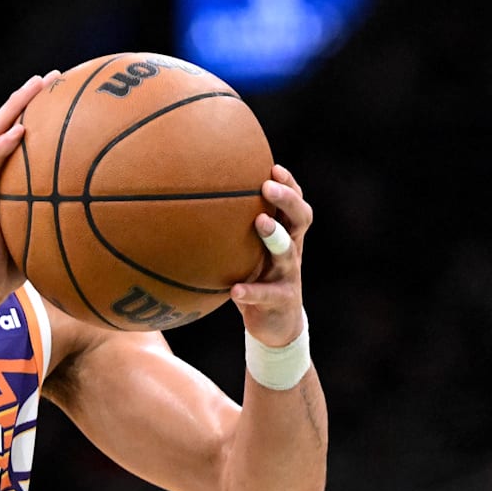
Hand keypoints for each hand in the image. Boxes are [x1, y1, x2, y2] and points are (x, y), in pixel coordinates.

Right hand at [0, 71, 59, 309]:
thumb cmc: (11, 267)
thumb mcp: (43, 235)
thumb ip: (63, 218)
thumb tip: (103, 213)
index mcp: (2, 180)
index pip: (17, 136)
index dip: (36, 111)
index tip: (63, 92)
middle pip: (5, 124)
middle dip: (28, 97)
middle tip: (54, 76)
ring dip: (15, 108)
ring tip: (36, 86)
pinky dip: (4, 146)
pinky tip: (22, 130)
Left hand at [231, 164, 310, 346]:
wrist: (277, 324)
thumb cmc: (256, 277)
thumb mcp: (249, 252)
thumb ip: (232, 229)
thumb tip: (191, 200)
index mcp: (286, 235)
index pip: (295, 203)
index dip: (289, 185)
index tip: (273, 167)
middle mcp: (292, 250)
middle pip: (300, 219)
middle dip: (286, 199)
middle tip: (267, 186)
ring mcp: (289, 275)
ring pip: (288, 252)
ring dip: (275, 236)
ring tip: (261, 222)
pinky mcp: (281, 300)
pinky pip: (266, 294)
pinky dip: (251, 291)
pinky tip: (235, 290)